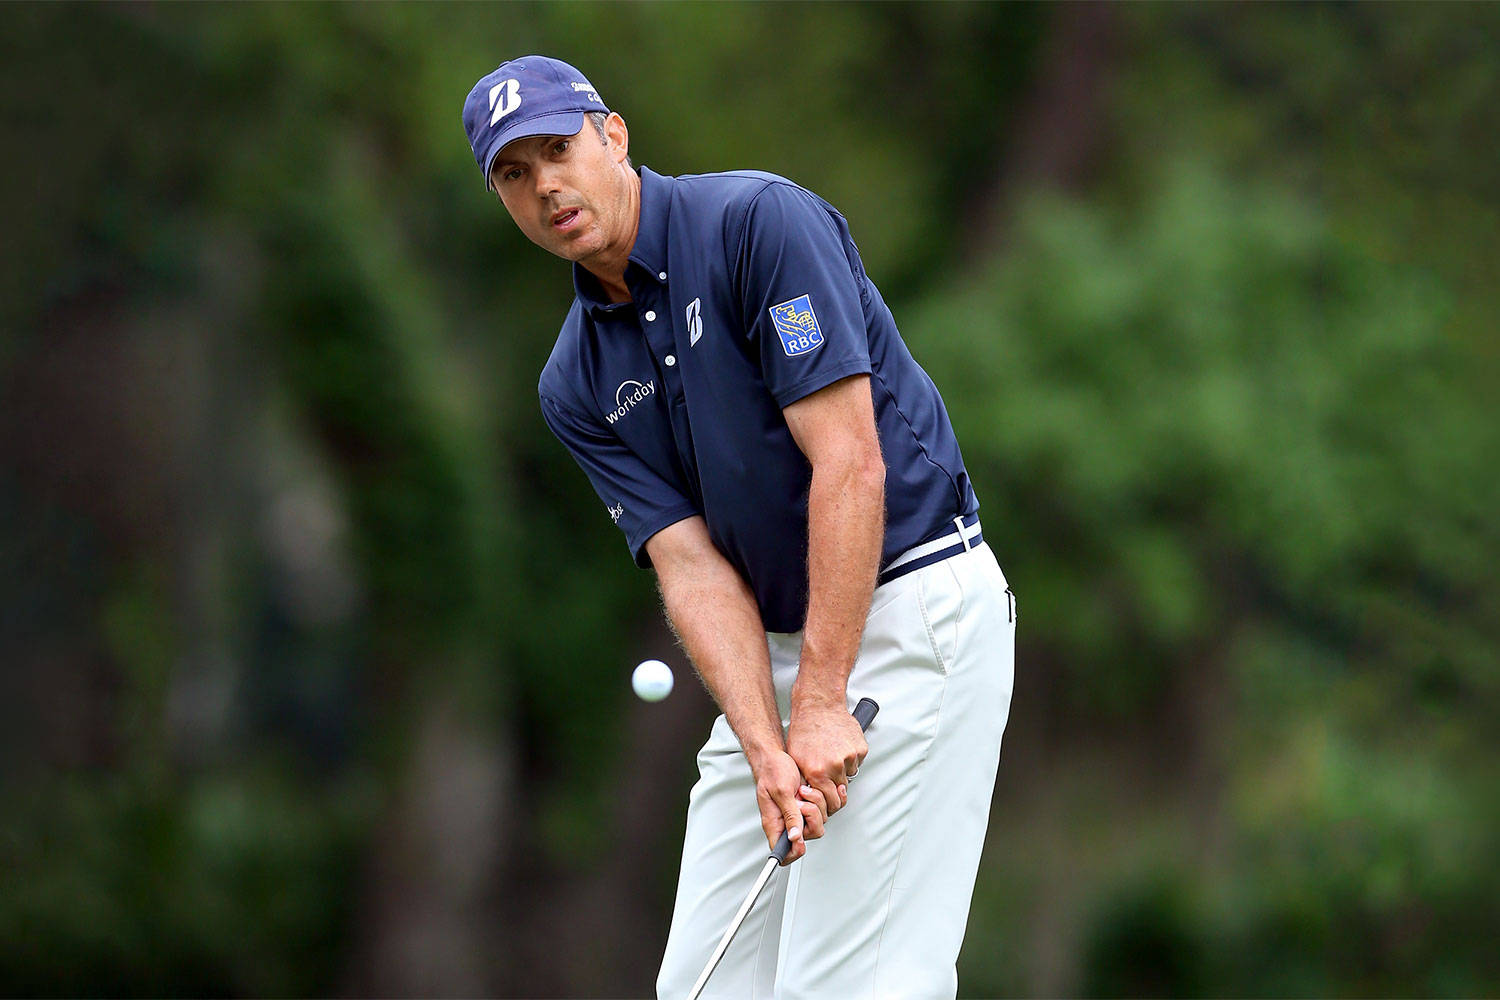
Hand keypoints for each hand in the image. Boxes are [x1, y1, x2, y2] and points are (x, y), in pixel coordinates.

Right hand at [751, 748, 826, 864]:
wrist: (776, 756)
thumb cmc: (772, 770)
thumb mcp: (781, 791)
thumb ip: (790, 815)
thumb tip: (794, 837)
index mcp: (774, 822)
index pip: (782, 852)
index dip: (794, 851)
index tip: (801, 838)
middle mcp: (786, 821)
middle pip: (809, 835)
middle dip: (812, 816)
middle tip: (802, 802)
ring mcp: (798, 814)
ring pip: (819, 821)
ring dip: (817, 803)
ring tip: (804, 790)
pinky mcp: (807, 805)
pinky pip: (824, 810)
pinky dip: (824, 799)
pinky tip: (815, 789)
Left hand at [786, 702, 867, 820]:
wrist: (818, 706)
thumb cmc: (804, 731)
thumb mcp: (795, 759)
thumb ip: (804, 782)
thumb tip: (808, 799)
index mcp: (817, 772)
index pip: (830, 801)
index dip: (828, 801)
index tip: (826, 797)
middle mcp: (835, 766)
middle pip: (841, 791)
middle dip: (835, 787)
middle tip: (829, 776)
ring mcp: (850, 757)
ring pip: (849, 775)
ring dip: (842, 770)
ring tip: (831, 754)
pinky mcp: (860, 748)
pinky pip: (856, 762)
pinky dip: (850, 757)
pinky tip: (839, 746)